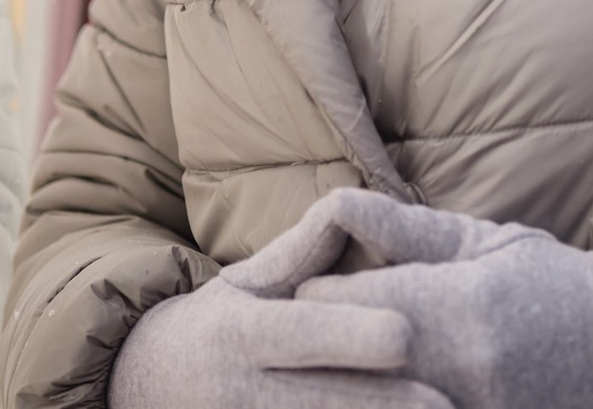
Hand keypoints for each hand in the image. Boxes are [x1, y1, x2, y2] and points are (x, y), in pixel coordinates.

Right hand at [107, 267, 451, 408]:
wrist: (144, 389)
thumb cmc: (214, 327)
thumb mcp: (245, 284)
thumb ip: (301, 253)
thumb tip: (349, 204)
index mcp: (240, 335)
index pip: (300, 333)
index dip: (350, 335)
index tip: (405, 336)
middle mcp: (240, 392)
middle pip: (321, 402)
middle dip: (385, 406)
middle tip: (448, 404)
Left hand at [234, 189, 592, 408]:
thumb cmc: (551, 284)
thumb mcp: (482, 241)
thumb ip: (404, 231)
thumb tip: (335, 204)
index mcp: (455, 305)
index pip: (335, 304)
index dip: (318, 295)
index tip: (322, 288)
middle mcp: (456, 369)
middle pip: (341, 365)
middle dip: (327, 347)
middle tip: (326, 336)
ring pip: (371, 401)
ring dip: (356, 385)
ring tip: (359, 365)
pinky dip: (395, 403)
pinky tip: (399, 387)